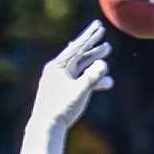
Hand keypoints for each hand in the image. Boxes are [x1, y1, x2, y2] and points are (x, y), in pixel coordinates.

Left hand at [18, 19, 114, 153]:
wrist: (46, 127)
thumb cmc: (62, 109)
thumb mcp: (80, 92)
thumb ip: (93, 77)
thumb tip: (104, 64)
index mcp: (58, 66)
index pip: (77, 47)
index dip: (90, 36)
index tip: (99, 26)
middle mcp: (57, 71)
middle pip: (79, 55)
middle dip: (93, 47)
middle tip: (104, 36)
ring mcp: (60, 81)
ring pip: (80, 68)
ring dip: (95, 63)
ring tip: (107, 55)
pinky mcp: (63, 92)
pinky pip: (80, 81)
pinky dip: (92, 81)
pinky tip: (106, 82)